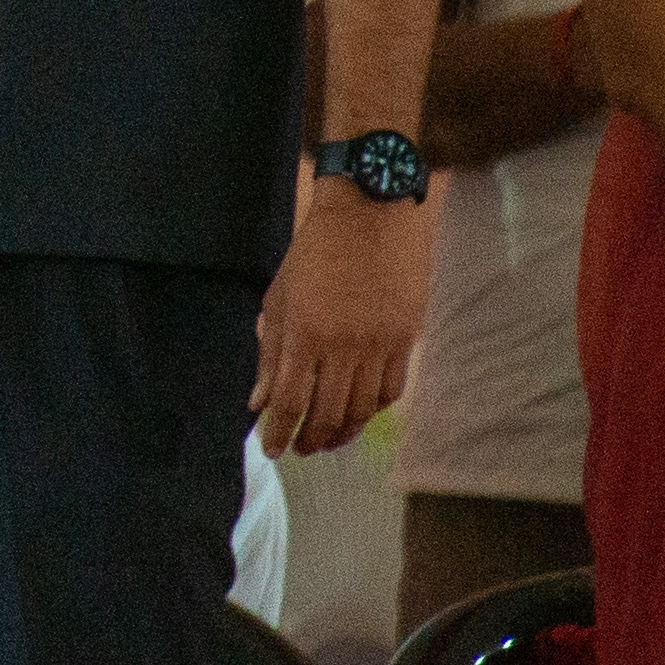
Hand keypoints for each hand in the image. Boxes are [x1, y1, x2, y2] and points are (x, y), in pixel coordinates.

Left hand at [254, 179, 430, 454]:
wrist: (370, 214)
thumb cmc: (315, 252)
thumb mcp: (279, 296)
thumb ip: (270, 352)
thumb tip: (259, 402)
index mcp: (304, 333)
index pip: (290, 401)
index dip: (279, 432)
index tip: (273, 450)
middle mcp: (342, 347)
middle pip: (327, 412)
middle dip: (311, 438)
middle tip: (301, 449)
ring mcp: (378, 345)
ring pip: (362, 409)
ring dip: (343, 432)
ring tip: (328, 440)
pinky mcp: (405, 340)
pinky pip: (391, 390)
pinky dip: (374, 410)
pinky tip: (360, 412)